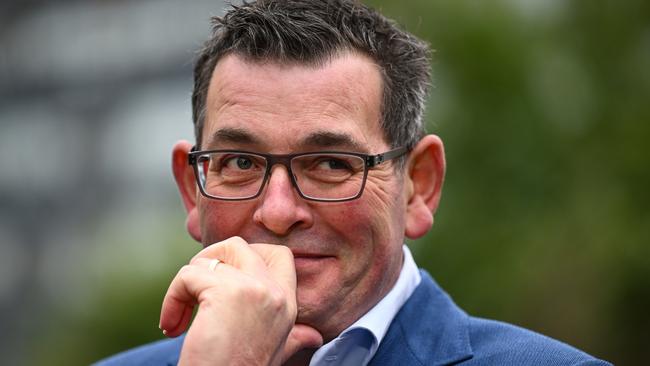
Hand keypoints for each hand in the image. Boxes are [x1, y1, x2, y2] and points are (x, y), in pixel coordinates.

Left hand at [159, 237, 322, 364]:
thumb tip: (314, 336)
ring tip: (181, 313)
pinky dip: (172, 298)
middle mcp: (276, 292)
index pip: (280, 254)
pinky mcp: (226, 291)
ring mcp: (254, 288)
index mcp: (288, 304)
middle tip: (196, 290)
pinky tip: (173, 325)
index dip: (247, 257)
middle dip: (211, 260)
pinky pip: (187, 275)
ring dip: (186, 281)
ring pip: (210, 257)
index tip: (222, 282)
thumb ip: (293, 338)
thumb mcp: (275, 352)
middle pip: (240, 246)